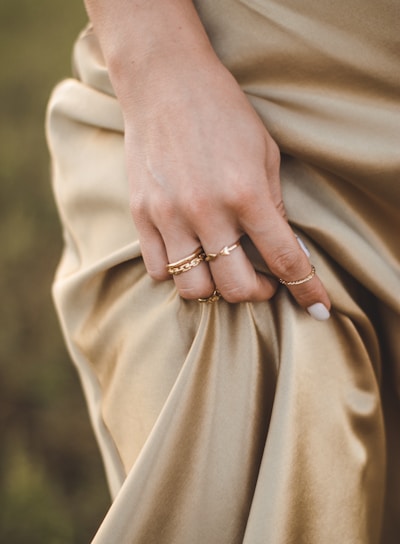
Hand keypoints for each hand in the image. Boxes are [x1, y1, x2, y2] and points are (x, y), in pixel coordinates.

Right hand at [124, 51, 330, 316]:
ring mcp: (169, 216)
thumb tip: (287, 249)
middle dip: (257, 294)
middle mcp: (207, 212)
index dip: (306, 289)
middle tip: (261, 281)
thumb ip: (274, 206)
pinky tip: (188, 252)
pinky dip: (177, 272)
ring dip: (213, 288)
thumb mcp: (264, 152)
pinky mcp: (141, 215)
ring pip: (193, 288)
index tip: (317, 308)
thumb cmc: (222, 112)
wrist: (164, 82)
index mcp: (246, 194)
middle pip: (235, 287)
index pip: (284, 259)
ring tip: (219, 268)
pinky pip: (157, 269)